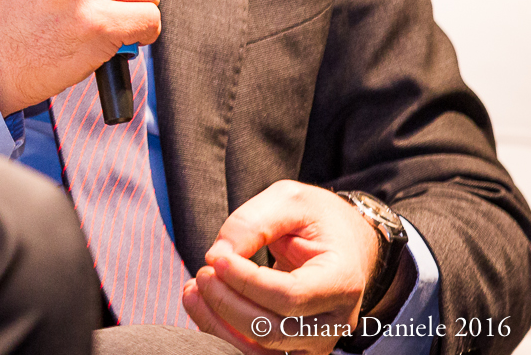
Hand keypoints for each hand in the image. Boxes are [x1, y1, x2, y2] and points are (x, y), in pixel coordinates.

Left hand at [181, 180, 380, 354]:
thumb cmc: (318, 218)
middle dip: (228, 303)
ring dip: (219, 326)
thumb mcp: (289, 200)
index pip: (290, 296)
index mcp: (342, 280)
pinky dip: (224, 335)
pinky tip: (203, 306)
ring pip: (262, 352)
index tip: (216, 258)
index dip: (247, 282)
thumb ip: (253, 222)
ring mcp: (317, 342)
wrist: (345, 243)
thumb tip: (218, 255)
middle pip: (273, 330)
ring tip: (194, 291)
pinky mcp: (297, 349)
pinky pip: (256, 353)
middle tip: (203, 272)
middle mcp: (334, 321)